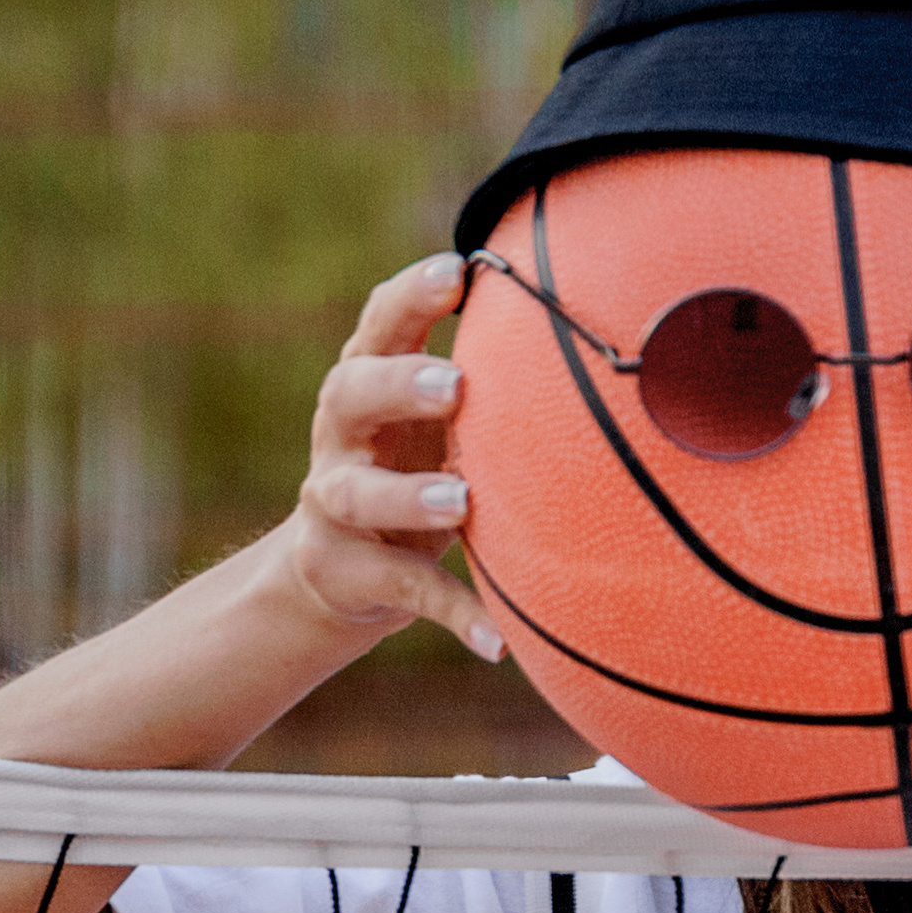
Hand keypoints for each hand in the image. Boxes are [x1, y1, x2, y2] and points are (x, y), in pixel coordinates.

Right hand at [281, 252, 506, 663]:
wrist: (340, 570)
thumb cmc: (409, 468)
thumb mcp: (435, 422)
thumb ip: (480, 376)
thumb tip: (578, 323)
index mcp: (364, 384)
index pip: (376, 326)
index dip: (409, 296)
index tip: (456, 270)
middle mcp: (338, 437)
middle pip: (348, 393)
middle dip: (399, 384)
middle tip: (456, 383)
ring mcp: (333, 504)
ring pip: (357, 495)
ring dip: (409, 495)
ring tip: (462, 500)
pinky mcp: (349, 571)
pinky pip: (404, 591)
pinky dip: (453, 614)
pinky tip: (495, 642)